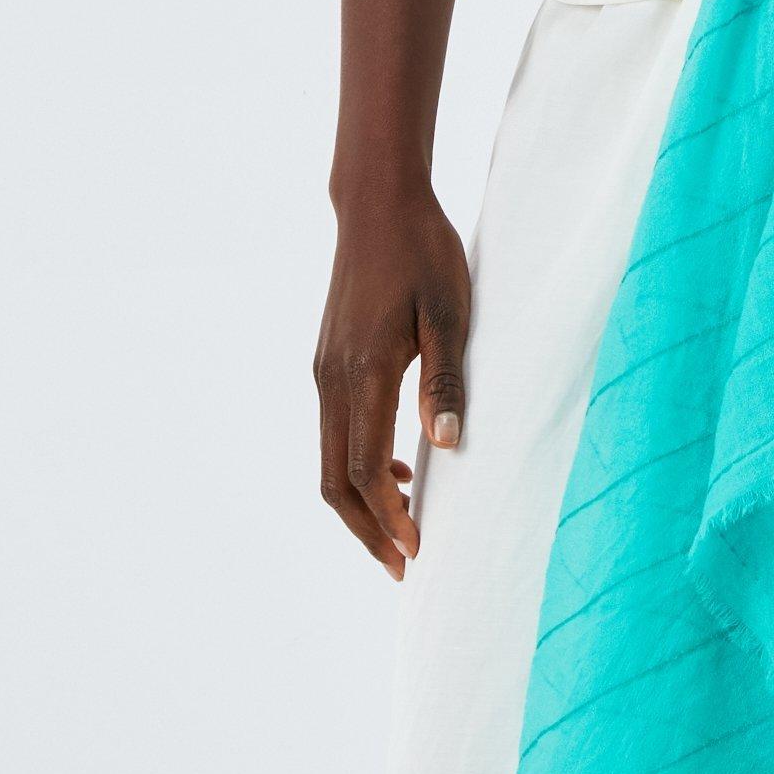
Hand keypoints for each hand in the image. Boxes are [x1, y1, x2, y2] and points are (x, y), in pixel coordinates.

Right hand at [313, 190, 472, 575]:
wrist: (378, 204)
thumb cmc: (423, 252)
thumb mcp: (450, 312)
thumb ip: (446, 378)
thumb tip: (446, 442)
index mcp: (363, 372)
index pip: (366, 468)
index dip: (388, 517)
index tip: (417, 550)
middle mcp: (331, 379)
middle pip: (334, 480)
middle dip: (367, 530)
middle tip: (404, 568)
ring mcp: (323, 372)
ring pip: (329, 461)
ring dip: (361, 505)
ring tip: (401, 536)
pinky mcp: (327, 364)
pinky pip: (335, 433)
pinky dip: (359, 469)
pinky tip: (401, 475)